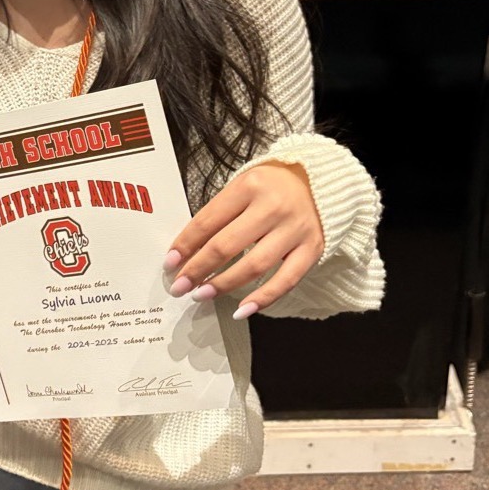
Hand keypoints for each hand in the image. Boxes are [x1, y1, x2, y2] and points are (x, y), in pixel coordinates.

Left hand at [164, 163, 324, 317]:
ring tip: (202, 295)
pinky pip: (286, 280)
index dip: (185, 245)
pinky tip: (241, 309)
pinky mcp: (312, 248)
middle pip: (227, 245)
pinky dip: (262, 299)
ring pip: (254, 266)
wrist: (319, 180)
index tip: (170, 263)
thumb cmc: (272, 185)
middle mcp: (273, 207)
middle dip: (198, 269)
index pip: (208, 221)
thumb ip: (219, 213)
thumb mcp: (242, 186)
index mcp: (249, 186)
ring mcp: (295, 229)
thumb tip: (187, 250)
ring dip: (223, 285)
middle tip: (180, 286)